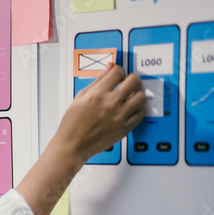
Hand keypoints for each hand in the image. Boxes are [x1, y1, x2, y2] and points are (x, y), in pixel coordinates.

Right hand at [15, 63, 146, 214]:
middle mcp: (110, 103)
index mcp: (97, 94)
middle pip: (134, 81)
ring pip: (141, 97)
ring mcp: (119, 116)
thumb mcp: (80, 98)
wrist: (72, 145)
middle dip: (132, 79)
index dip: (119, 70)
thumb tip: (109, 69)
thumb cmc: (72, 124)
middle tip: (128, 83)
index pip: (117, 72)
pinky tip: (130, 109)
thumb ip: (97, 82)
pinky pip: (140, 114)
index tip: (118, 74)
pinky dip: (137, 110)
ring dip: (137, 94)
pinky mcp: (124, 128)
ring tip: (130, 97)